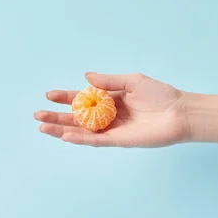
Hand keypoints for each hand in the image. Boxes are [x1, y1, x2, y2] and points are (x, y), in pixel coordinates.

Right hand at [34, 72, 188, 146]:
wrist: (179, 113)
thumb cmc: (160, 95)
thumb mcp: (132, 81)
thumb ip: (108, 81)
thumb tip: (86, 77)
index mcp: (110, 100)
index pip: (82, 99)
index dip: (65, 97)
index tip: (49, 95)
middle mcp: (108, 116)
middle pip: (77, 117)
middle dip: (57, 116)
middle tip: (38, 114)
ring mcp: (112, 129)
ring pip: (81, 131)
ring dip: (62, 129)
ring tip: (43, 126)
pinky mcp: (119, 140)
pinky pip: (95, 140)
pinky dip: (80, 138)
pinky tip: (65, 135)